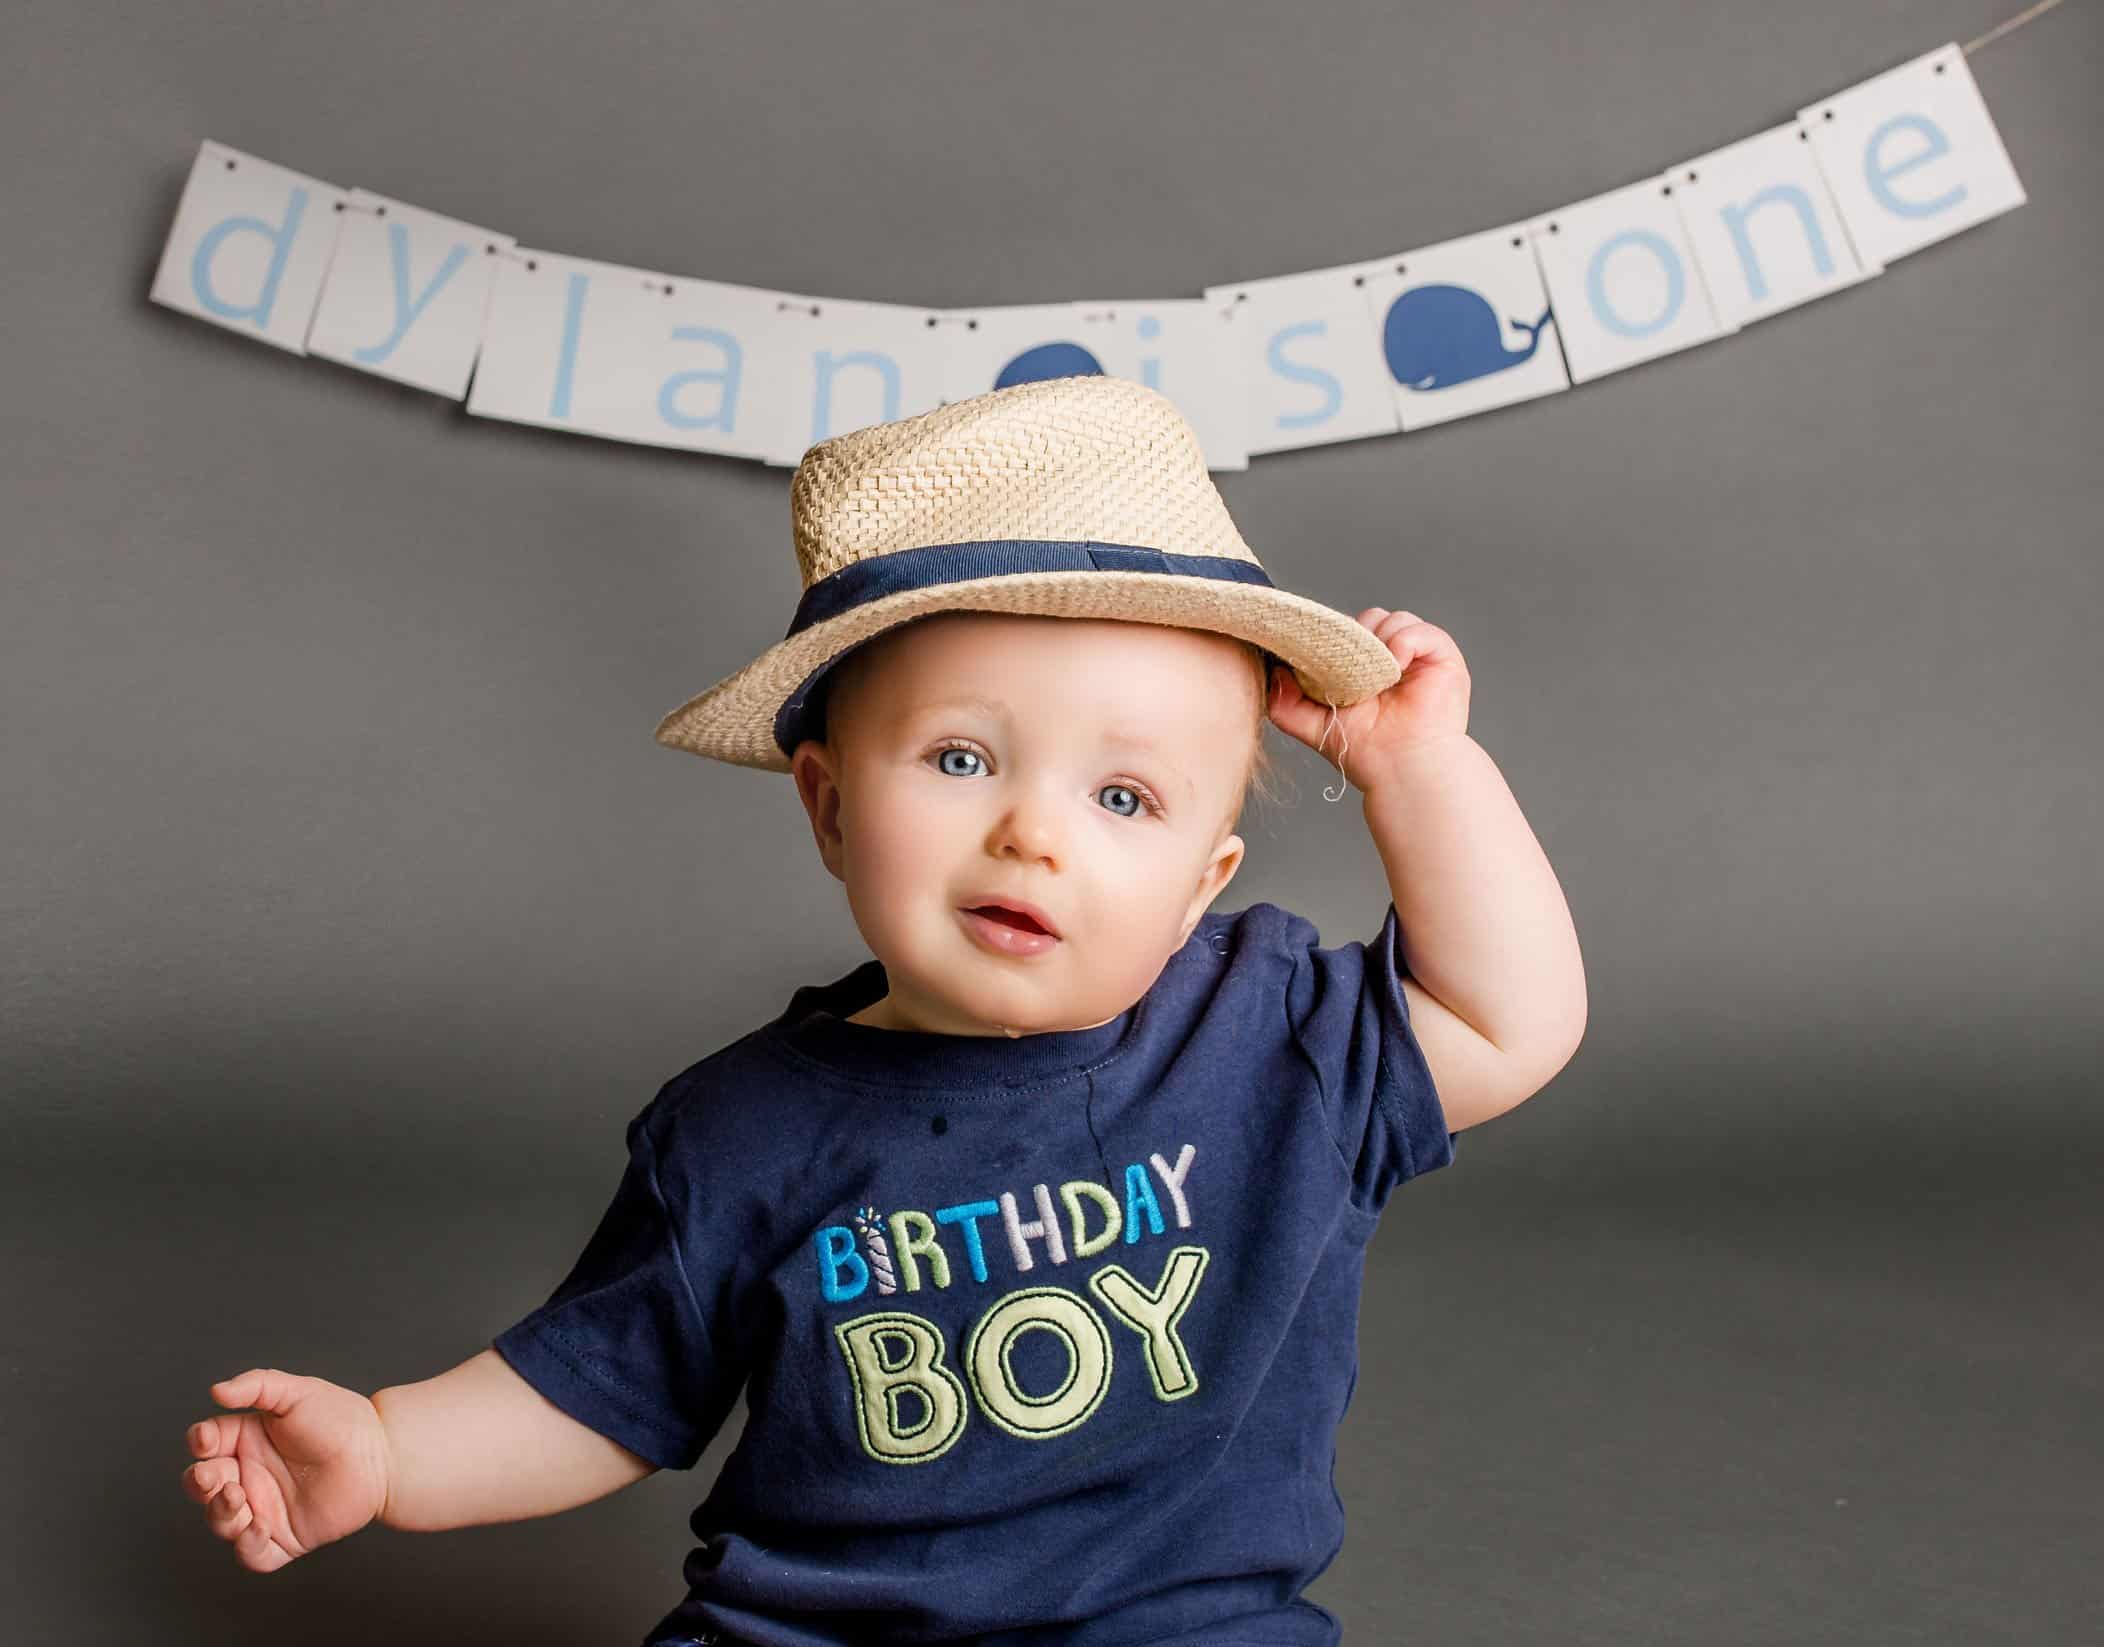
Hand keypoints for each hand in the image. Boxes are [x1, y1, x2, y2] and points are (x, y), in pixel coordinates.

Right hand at [180, 1367, 392, 1572]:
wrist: (381, 1454)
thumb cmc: (342, 1419)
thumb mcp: (298, 1392)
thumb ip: (258, 1385)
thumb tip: (216, 1391)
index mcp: (247, 1440)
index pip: (206, 1444)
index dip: (200, 1443)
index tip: (206, 1440)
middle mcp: (249, 1476)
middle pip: (204, 1486)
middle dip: (199, 1482)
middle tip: (212, 1476)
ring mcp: (264, 1508)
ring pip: (221, 1521)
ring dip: (218, 1513)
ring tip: (236, 1496)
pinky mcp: (284, 1538)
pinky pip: (252, 1554)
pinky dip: (246, 1546)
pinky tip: (258, 1527)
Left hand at [1268, 609, 1471, 792]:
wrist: (1400, 768)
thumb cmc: (1366, 752)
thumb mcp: (1313, 725)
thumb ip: (1285, 703)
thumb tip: (1274, 672)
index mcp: (1368, 668)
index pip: (1349, 631)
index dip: (1336, 638)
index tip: (1323, 654)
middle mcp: (1394, 658)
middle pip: (1371, 618)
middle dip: (1355, 637)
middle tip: (1350, 670)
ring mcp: (1420, 657)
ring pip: (1393, 618)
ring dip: (1378, 640)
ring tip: (1375, 675)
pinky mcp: (1442, 657)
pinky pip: (1421, 630)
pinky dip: (1404, 642)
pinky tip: (1395, 668)